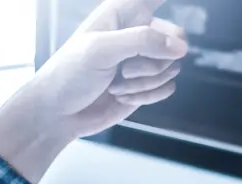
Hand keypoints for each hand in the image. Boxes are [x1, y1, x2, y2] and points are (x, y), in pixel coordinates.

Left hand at [0, 0, 187, 182]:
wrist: (60, 113)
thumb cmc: (70, 74)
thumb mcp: (101, 49)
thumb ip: (143, 41)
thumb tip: (181, 47)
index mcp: (121, 14)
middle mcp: (135, 33)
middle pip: (175, 37)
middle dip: (155, 60)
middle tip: (126, 68)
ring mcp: (142, 60)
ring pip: (172, 66)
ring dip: (145, 82)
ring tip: (116, 83)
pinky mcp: (147, 84)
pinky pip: (169, 87)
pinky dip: (148, 95)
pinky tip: (123, 95)